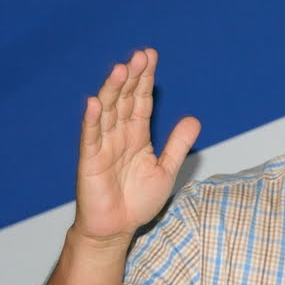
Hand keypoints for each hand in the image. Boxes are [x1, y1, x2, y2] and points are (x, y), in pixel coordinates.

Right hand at [73, 48, 200, 242]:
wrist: (117, 229)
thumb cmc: (138, 201)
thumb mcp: (166, 170)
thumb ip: (177, 145)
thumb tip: (194, 119)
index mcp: (137, 136)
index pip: (141, 101)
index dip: (146, 80)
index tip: (151, 56)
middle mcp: (119, 136)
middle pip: (125, 100)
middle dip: (133, 78)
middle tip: (141, 55)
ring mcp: (103, 147)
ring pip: (107, 113)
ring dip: (113, 91)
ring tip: (122, 69)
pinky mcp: (90, 162)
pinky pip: (91, 138)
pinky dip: (92, 121)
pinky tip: (95, 102)